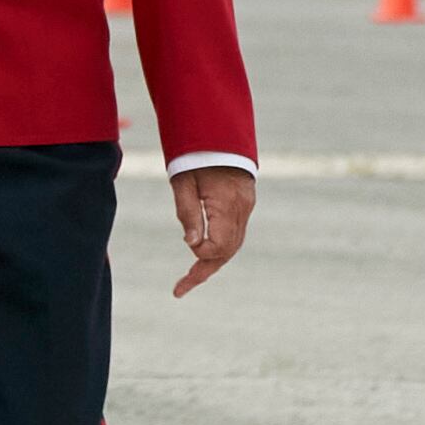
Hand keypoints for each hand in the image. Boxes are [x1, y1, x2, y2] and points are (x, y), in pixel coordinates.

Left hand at [168, 166, 252, 297]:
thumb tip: (191, 244)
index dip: (200, 252)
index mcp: (227, 204)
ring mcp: (245, 208)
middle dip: (204, 270)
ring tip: (187, 280)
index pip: (218, 245)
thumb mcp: (182, 182)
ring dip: (211, 262)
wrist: (218, 135)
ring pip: (232, 246)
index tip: (187, 245)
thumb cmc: (194, 157)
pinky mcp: (243, 206)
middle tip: (179, 289)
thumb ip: (187, 213)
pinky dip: (218, 248)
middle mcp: (242, 210)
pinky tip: (201, 256)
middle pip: (227, 251)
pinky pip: (233, 235)